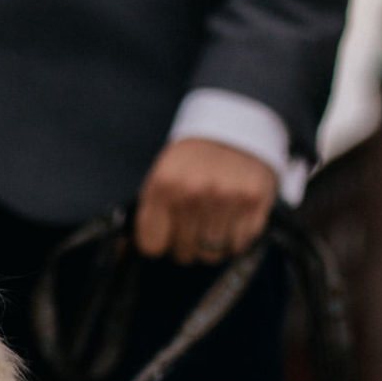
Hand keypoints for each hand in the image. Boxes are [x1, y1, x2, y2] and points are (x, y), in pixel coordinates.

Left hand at [134, 138, 277, 264]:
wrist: (236, 125)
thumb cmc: (193, 159)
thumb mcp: (162, 176)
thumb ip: (147, 214)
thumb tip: (127, 252)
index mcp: (165, 185)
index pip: (152, 246)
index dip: (159, 241)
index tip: (165, 230)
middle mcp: (195, 193)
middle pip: (183, 253)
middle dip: (185, 243)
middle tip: (193, 220)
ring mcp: (227, 199)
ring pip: (211, 255)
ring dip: (210, 244)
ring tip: (212, 219)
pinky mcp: (254, 204)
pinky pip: (237, 246)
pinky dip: (234, 239)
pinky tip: (231, 216)